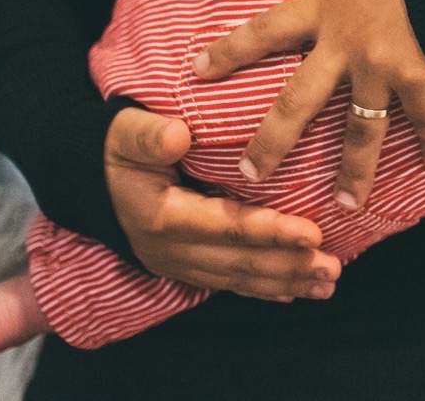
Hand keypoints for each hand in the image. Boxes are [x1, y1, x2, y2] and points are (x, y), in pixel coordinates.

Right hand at [105, 107, 340, 300]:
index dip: (269, 232)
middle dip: (289, 266)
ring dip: (284, 283)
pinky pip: (228, 281)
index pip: (225, 227)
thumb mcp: (125, 133)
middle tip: (333, 268)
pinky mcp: (185, 265)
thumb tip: (177, 136)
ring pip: (238, 278)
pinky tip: (294, 292)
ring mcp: (178, 263)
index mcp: (163, 217)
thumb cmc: (118, 147)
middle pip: (239, 262)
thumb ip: (149, 135)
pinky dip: (263, 288)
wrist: (91, 177)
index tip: (312, 233)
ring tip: (326, 283)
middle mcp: (171, 250)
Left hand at [192, 0, 424, 208]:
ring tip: (348, 204)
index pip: (268, 29)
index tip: (197, 70)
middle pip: (298, 102)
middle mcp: (348, 47)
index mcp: (331, 7)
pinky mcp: (422, 87)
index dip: (232, 50)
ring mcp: (383, 73)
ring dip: (354, 172)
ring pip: (360, 134)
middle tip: (250, 174)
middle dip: (272, 141)